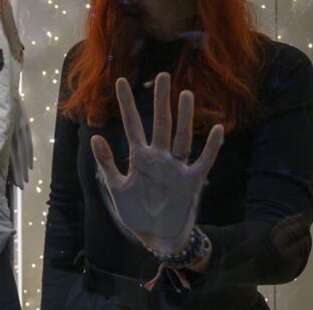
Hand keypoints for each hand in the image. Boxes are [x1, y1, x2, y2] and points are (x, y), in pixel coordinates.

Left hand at [91, 72, 223, 255]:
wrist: (158, 237)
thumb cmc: (136, 213)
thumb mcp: (117, 188)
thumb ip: (107, 164)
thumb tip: (95, 137)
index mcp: (139, 158)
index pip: (132, 125)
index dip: (126, 104)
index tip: (120, 81)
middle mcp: (159, 158)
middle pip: (160, 123)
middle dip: (160, 100)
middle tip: (161, 75)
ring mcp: (176, 168)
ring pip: (181, 137)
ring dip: (184, 118)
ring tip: (185, 94)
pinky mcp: (192, 181)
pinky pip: (204, 161)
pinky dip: (211, 147)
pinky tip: (217, 129)